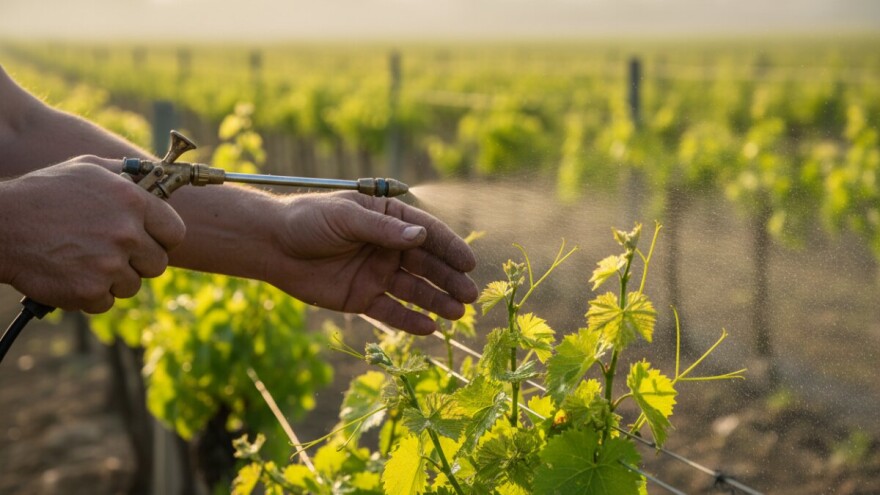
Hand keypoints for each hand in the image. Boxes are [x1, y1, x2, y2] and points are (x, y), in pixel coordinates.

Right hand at [0, 157, 185, 312]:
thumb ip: (125, 174)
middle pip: (157, 264)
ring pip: (132, 285)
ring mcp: (109, 264)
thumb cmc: (43, 193)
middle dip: (138, 262)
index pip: (175, 232)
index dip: (162, 239)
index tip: (150, 241)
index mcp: (132, 201)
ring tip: (84, 260)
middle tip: (111, 254)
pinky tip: (71, 274)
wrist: (1, 225)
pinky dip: (90, 295)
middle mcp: (126, 233)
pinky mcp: (90, 290)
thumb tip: (153, 177)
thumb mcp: (87, 168)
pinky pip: (107, 302)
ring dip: (113, 279)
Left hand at [266, 191, 477, 334]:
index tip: (469, 264)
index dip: (450, 248)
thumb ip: (382, 230)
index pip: (427, 234)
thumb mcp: (346, 218)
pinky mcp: (363, 298)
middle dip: (449, 280)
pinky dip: (410, 320)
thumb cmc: (308, 221)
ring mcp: (377, 274)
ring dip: (436, 301)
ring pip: (414, 290)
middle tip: (470, 296)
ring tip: (457, 313)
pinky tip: (430, 328)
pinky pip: (391, 311)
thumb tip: (420, 237)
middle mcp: (388, 248)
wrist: (273, 246)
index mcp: (388, 220)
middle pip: (427, 265)